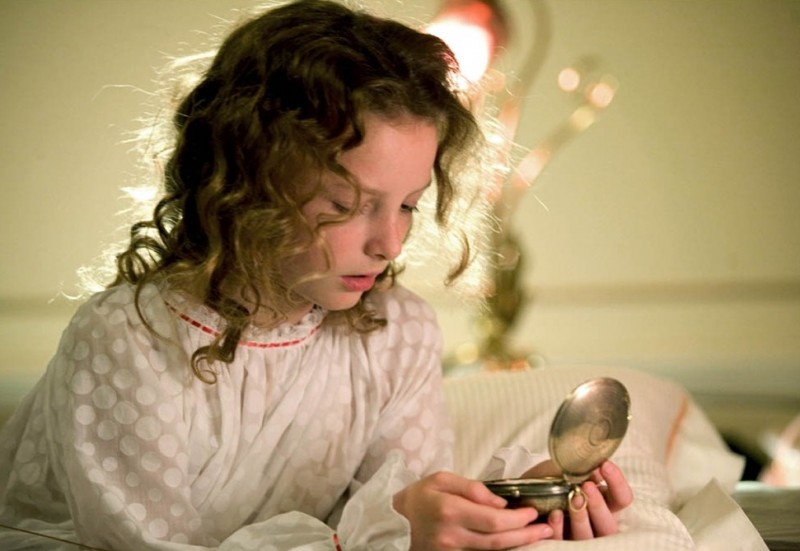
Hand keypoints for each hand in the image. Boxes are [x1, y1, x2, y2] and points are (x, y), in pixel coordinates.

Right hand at [393, 471, 553, 549]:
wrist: (394, 521)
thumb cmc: (422, 496)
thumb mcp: (443, 479)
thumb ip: (473, 487)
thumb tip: (501, 502)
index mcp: (449, 511)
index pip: (493, 520)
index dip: (517, 518)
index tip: (532, 512)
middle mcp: (451, 536)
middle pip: (497, 541)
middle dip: (526, 535)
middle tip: (546, 528)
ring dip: (519, 546)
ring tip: (538, 537)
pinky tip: (516, 545)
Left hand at [521, 460, 632, 539]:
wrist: (518, 493)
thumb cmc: (544, 480)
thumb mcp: (561, 468)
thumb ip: (579, 469)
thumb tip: (595, 469)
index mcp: (602, 502)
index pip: (622, 498)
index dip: (618, 483)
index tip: (605, 465)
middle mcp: (594, 522)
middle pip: (610, 525)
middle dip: (600, 505)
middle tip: (587, 486)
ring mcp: (578, 536)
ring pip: (590, 538)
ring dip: (582, 518)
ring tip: (572, 498)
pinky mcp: (560, 543)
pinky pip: (563, 543)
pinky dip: (560, 528)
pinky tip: (554, 514)